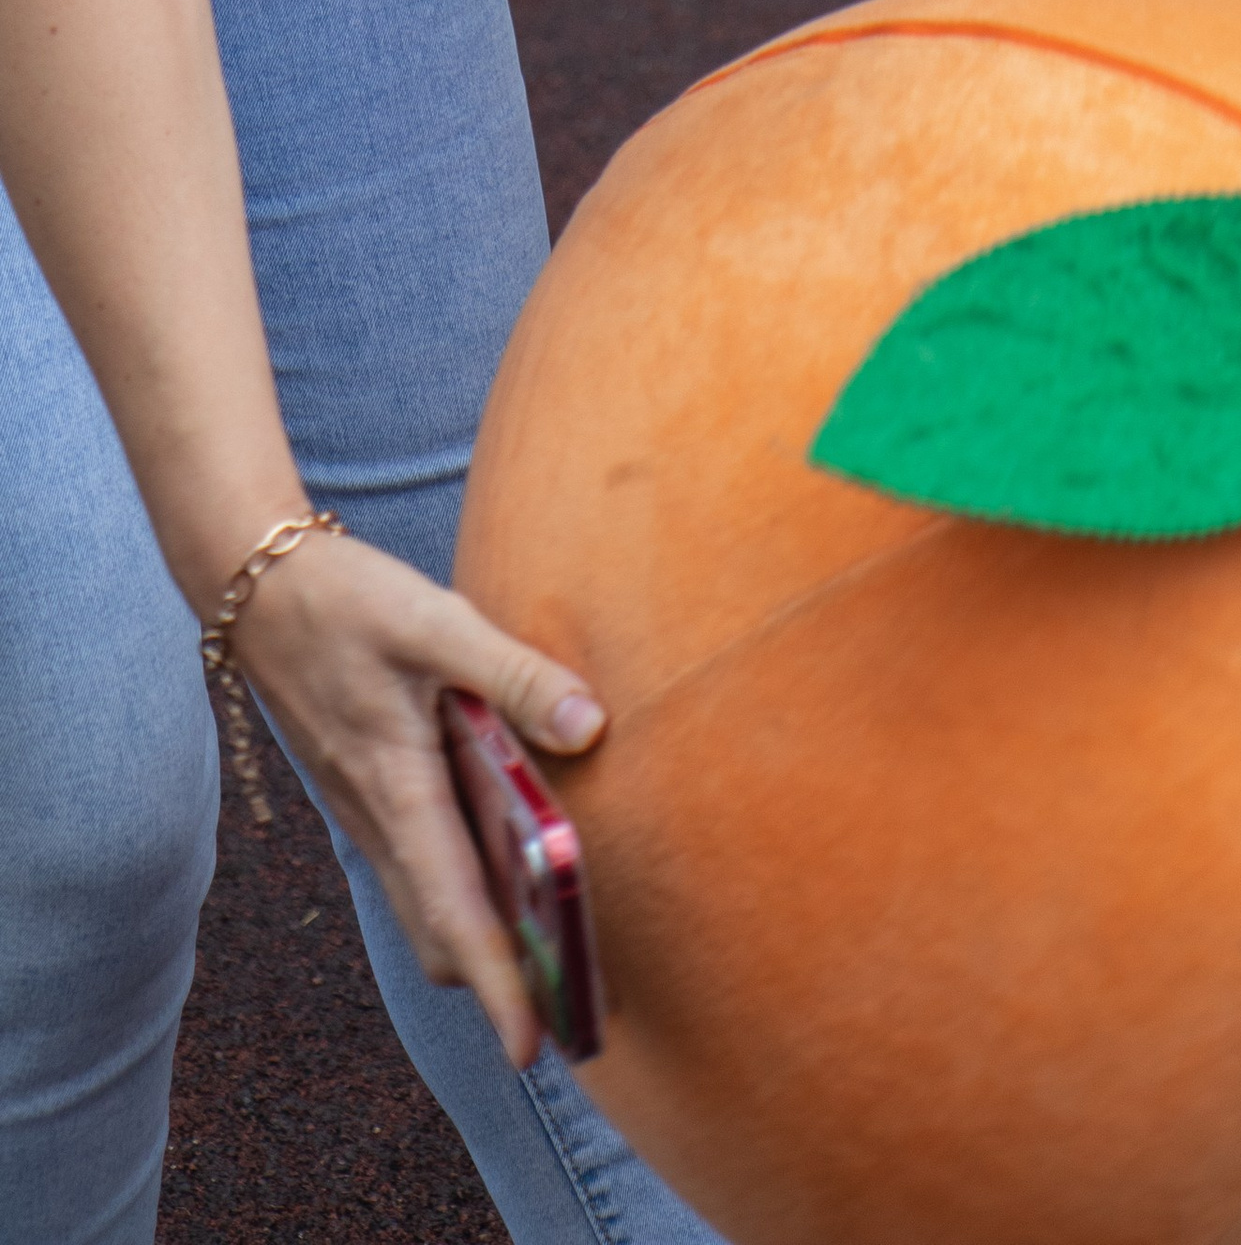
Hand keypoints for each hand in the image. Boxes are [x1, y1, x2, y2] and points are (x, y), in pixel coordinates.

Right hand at [230, 525, 604, 1066]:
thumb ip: (515, 674)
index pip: (455, 915)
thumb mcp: (437, 622)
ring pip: (428, 905)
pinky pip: (419, 866)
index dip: (497, 987)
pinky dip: (465, 890)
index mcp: (398, 790)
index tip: (535, 1044)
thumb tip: (589, 729)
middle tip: (579, 995)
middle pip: (442, 934)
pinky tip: (514, 860)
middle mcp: (379, 818)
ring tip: (562, 943)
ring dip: (486, 938)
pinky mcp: (366, 791)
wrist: (258, 587)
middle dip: (503, 980)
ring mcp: (367, 811)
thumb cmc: (349, 601)